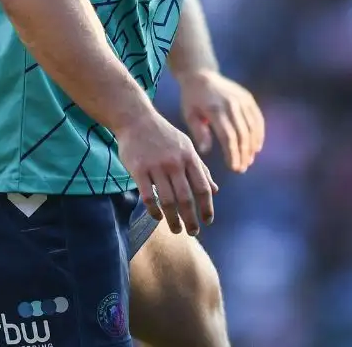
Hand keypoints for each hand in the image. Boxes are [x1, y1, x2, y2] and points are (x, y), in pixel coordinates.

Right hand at [117, 110, 217, 235]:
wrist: (136, 119)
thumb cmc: (164, 135)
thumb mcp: (186, 147)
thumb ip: (200, 169)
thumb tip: (215, 191)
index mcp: (189, 157)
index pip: (202, 187)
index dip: (207, 207)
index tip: (208, 221)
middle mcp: (174, 162)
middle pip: (186, 198)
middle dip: (191, 219)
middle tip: (193, 232)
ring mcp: (156, 165)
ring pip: (167, 200)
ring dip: (173, 219)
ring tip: (176, 229)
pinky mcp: (138, 169)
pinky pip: (148, 196)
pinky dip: (154, 210)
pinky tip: (157, 217)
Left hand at [176, 70, 265, 173]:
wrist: (201, 75)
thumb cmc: (192, 99)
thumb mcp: (190, 115)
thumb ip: (199, 133)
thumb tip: (206, 151)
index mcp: (215, 109)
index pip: (228, 137)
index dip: (233, 154)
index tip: (234, 168)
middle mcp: (231, 104)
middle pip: (242, 135)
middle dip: (243, 154)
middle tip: (241, 169)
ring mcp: (242, 100)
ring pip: (251, 128)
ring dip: (252, 147)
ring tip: (248, 161)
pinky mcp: (248, 98)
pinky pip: (257, 119)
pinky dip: (259, 134)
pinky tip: (256, 147)